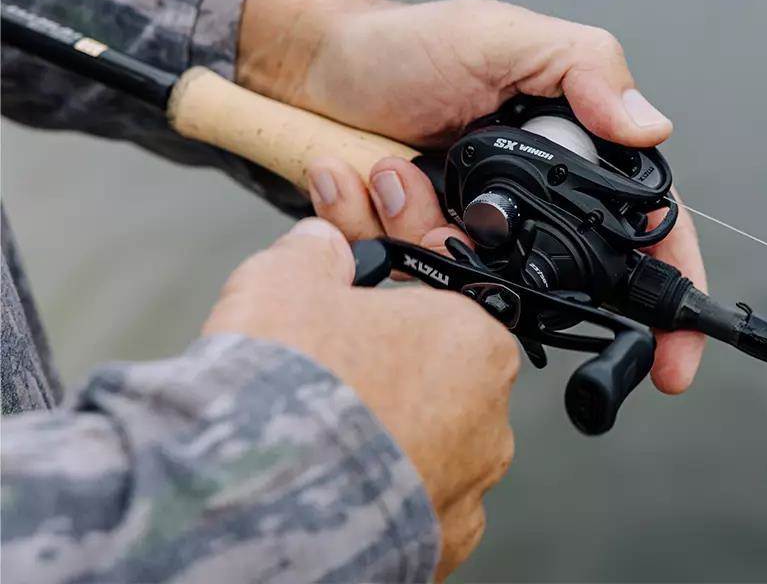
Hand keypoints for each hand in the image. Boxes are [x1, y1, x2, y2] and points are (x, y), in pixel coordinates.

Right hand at [204, 218, 517, 578]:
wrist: (254, 496)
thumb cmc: (285, 385)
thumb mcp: (286, 278)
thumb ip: (315, 251)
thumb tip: (320, 245)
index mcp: (473, 340)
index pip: (439, 306)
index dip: (385, 303)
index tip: (347, 309)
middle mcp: (488, 417)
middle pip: (437, 379)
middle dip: (387, 370)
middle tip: (327, 372)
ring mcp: (467, 487)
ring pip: (428, 447)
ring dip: (385, 436)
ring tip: (321, 433)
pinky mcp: (438, 546)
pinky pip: (412, 507)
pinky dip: (380, 495)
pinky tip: (336, 481)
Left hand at [238, 0, 707, 392]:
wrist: (313, 66)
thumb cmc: (408, 44)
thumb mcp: (505, 37)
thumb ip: (585, 68)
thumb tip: (653, 127)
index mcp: (576, 150)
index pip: (645, 226)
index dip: (670, 288)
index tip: (674, 355)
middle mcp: (534, 201)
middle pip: (561, 277)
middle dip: (516, 276)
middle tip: (461, 244)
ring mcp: (476, 231)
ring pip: (478, 286)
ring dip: (425, 235)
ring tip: (392, 171)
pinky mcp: (420, 248)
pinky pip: (412, 275)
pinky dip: (375, 232)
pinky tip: (353, 179)